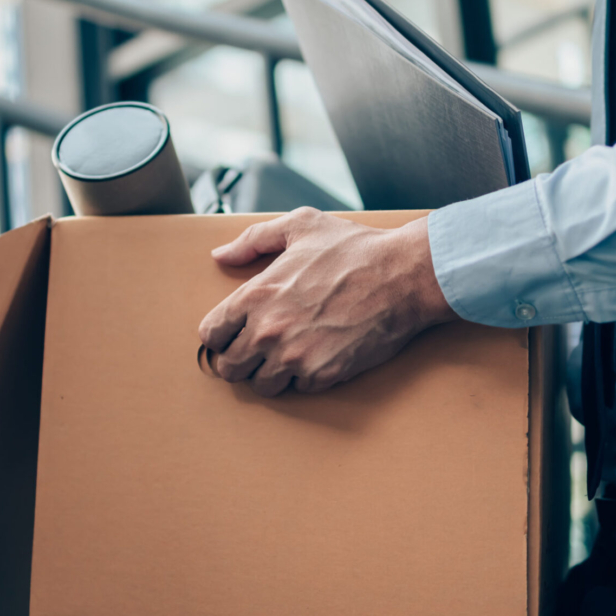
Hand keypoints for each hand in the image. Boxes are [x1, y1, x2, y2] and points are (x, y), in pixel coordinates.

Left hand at [198, 207, 458, 396]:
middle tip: (260, 350)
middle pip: (230, 368)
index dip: (221, 335)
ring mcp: (294, 357)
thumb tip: (221, 256)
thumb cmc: (354, 249)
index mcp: (255, 295)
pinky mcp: (323, 375)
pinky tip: (318, 355)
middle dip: (242, 359)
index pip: (211, 334)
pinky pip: (298, 390)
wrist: (404, 275)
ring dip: (271, 374)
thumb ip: (253, 240)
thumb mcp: (300, 226)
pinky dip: (305, 378)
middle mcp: (268, 330)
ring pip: (261, 386)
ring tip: (289, 355)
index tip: (235, 333)